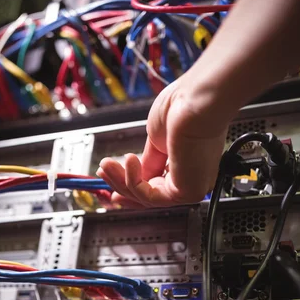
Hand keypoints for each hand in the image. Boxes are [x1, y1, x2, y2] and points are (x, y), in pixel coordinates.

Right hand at [96, 74, 228, 207]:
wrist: (196, 102)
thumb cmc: (183, 107)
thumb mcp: (156, 139)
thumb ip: (148, 161)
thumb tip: (139, 173)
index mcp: (187, 164)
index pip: (156, 186)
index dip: (131, 184)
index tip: (111, 178)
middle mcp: (191, 178)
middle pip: (149, 196)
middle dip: (121, 185)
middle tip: (102, 174)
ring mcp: (190, 186)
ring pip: (147, 198)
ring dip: (121, 181)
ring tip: (107, 164)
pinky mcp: (187, 192)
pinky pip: (152, 197)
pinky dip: (134, 181)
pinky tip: (128, 160)